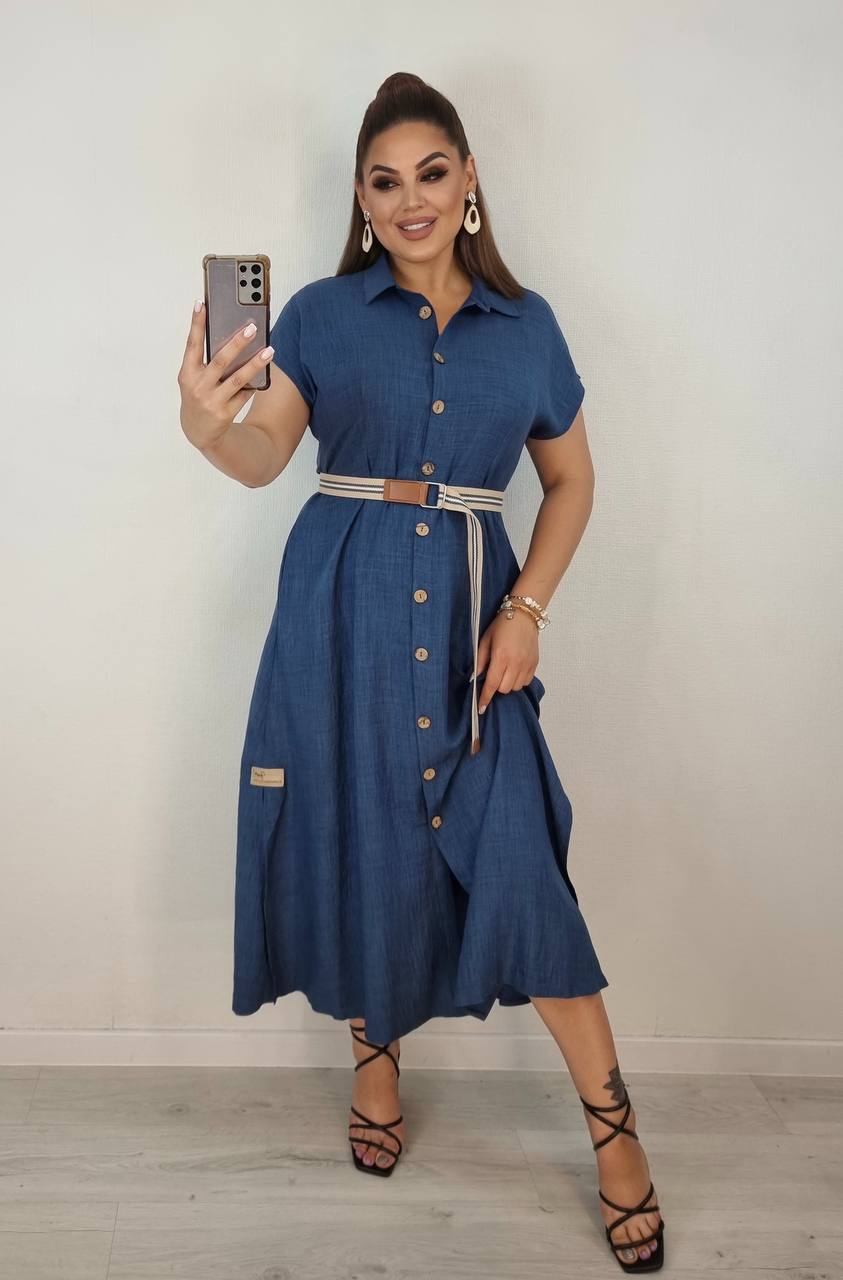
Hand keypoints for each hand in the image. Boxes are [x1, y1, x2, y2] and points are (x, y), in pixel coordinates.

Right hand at [177, 302, 273, 451]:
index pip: (192, 344)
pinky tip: (263, 372)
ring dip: (255, 363)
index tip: (201, 304)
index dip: (196, 324)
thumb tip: (232, 336)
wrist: (199, 431)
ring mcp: (211, 401)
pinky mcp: (224, 414)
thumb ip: (207, 361)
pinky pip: (244, 394)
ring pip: (237, 379)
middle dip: (237, 343)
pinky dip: (253, 383)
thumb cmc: (199, 395)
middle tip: (252, 328)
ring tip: (269, 350)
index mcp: (187, 373)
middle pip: (220, 360)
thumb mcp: (195, 378)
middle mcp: (197, 387)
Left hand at [474, 609, 538, 713]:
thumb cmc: (502, 625)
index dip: (485, 697)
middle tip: (494, 675)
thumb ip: (480, 660)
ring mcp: (527, 664)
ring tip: (505, 671)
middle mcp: (516, 663)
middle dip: (496, 687)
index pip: (492, 684)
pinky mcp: (535, 664)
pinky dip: (519, 681)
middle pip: (504, 689)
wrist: (524, 615)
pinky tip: (515, 670)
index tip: (481, 708)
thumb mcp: (485, 640)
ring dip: (508, 684)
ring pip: (515, 688)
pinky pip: (526, 682)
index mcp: (501, 656)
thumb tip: (474, 678)